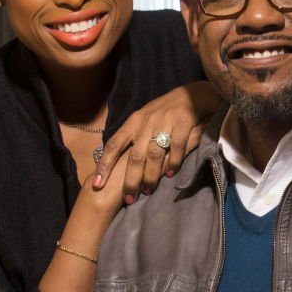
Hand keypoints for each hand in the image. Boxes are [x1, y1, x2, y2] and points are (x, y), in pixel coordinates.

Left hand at [92, 81, 220, 203]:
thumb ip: (135, 137)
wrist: (194, 93)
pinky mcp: (183, 122)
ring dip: (150, 175)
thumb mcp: (146, 120)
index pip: (114, 144)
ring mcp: (165, 121)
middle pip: (134, 155)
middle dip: (130, 179)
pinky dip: (173, 162)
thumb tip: (120, 162)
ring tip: (148, 191)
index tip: (97, 184)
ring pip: (154, 154)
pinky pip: (176, 146)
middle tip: (129, 198)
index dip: (104, 165)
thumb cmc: (168, 111)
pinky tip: (171, 174)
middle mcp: (146, 121)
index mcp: (134, 121)